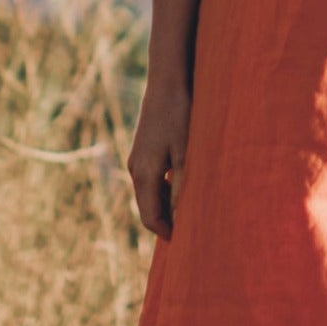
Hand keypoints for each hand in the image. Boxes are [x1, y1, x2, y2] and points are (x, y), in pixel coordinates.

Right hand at [127, 79, 191, 239]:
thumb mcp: (187, 153)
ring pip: (150, 193)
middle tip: (192, 232)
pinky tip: (184, 187)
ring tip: (192, 212)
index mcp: (144, 174)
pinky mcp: (143, 149)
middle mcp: (135, 169)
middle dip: (167, 222)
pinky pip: (152, 179)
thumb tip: (180, 218)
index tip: (186, 244)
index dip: (167, 233)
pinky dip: (165, 189)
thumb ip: (182, 186)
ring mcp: (137, 158)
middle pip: (148, 207)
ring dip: (167, 205)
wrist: (168, 81)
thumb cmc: (181, 115)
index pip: (150, 216)